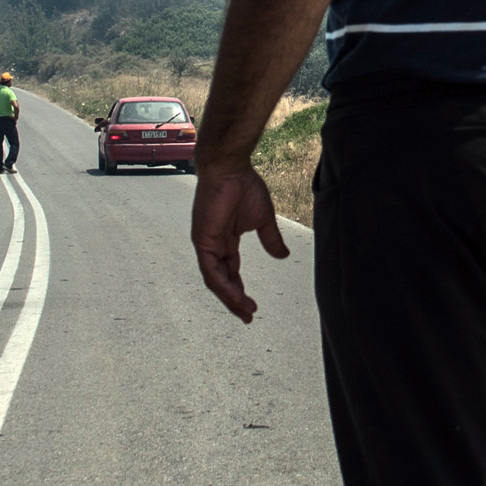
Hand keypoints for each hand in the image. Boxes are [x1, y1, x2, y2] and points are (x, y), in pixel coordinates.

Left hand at [190, 158, 288, 323]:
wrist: (230, 168)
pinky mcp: (202, 240)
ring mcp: (205, 243)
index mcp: (224, 240)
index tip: (252, 307)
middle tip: (247, 317)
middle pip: (221, 281)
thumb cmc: (244, 186)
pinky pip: (211, 270)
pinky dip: (223, 285)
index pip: (230, 272)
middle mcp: (212, 245)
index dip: (240, 290)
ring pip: (215, 280)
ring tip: (246, 312)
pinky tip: (236, 297)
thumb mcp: (263, 219)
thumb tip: (283, 256)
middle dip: (234, 300)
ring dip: (230, 298)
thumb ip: (270, 239)